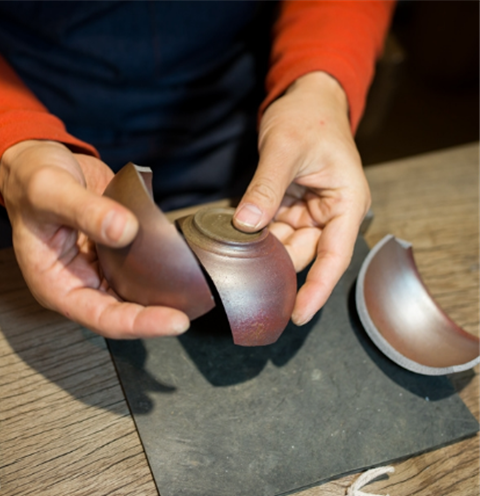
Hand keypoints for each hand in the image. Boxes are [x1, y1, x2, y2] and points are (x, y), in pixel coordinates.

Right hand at [0, 140, 189, 337]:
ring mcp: (99, 268)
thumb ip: (86, 211)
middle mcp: (79, 282)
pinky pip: (141, 265)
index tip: (174, 321)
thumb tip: (125, 230)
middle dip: (157, 313)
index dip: (138, 324)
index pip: (101, 317)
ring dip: (162, 293)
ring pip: (135, 292)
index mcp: (55, 283)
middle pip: (123, 311)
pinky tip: (184, 263)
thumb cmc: (31, 182)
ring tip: (194, 290)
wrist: (39, 161)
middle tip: (191, 306)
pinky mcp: (115, 251)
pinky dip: (161, 265)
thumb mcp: (50, 191)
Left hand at [233, 71, 370, 325]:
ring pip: (285, 245)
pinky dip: (254, 235)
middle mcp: (330, 213)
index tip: (297, 314)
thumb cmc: (308, 117)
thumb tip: (248, 225)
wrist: (304, 98)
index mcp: (346, 202)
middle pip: (305, 254)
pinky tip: (233, 240)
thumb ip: (267, 188)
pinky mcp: (290, 208)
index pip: (335, 256)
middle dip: (277, 267)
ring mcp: (309, 212)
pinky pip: (271, 230)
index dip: (317, 289)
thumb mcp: (285, 148)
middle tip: (243, 280)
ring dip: (261, 251)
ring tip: (233, 258)